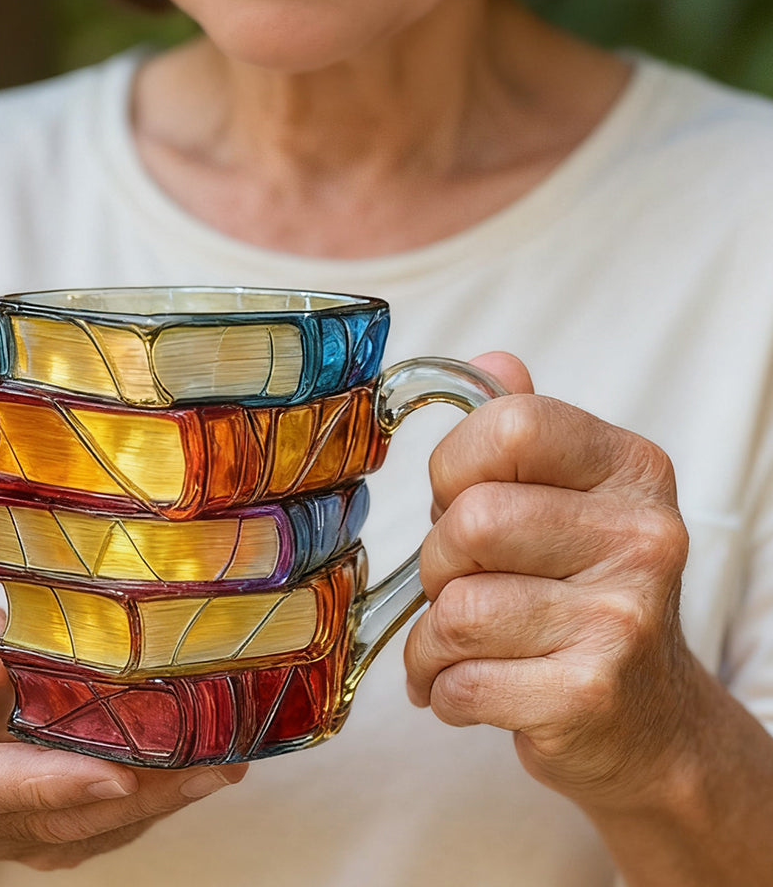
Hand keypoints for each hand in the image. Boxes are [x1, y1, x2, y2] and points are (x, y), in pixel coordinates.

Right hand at [0, 583, 246, 870]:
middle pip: (49, 818)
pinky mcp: (41, 828)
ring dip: (156, 805)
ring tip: (220, 765)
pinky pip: (99, 830)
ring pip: (84, 832)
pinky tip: (200, 771)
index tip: (109, 776)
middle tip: (203, 765)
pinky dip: (154, 806)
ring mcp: (3, 826)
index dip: (43, 784)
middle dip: (131, 798)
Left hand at [404, 353, 692, 807]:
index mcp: (631, 469)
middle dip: (438, 561)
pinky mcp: (591, 695)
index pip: (510, 426)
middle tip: (457, 585)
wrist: (649, 722)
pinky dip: (442, 690)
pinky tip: (468, 687)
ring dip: (433, 637)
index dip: (454, 466)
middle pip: (471, 521)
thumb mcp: (569, 500)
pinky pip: (461, 680)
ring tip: (461, 644)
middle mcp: (642, 536)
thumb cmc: (583, 595)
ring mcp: (623, 619)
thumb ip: (527, 432)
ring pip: (457, 608)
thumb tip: (494, 361)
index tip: (457, 500)